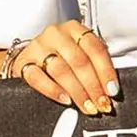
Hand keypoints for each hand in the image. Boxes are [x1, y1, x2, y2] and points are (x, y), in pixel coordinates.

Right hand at [5, 19, 119, 113]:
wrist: (28, 58)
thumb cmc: (60, 58)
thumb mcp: (78, 53)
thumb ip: (93, 66)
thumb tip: (109, 91)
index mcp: (74, 29)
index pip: (95, 49)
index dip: (106, 72)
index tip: (112, 91)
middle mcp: (56, 34)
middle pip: (79, 61)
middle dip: (93, 86)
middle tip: (101, 104)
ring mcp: (38, 47)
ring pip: (61, 70)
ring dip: (77, 92)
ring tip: (87, 106)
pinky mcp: (23, 63)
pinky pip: (38, 78)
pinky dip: (53, 90)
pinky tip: (65, 100)